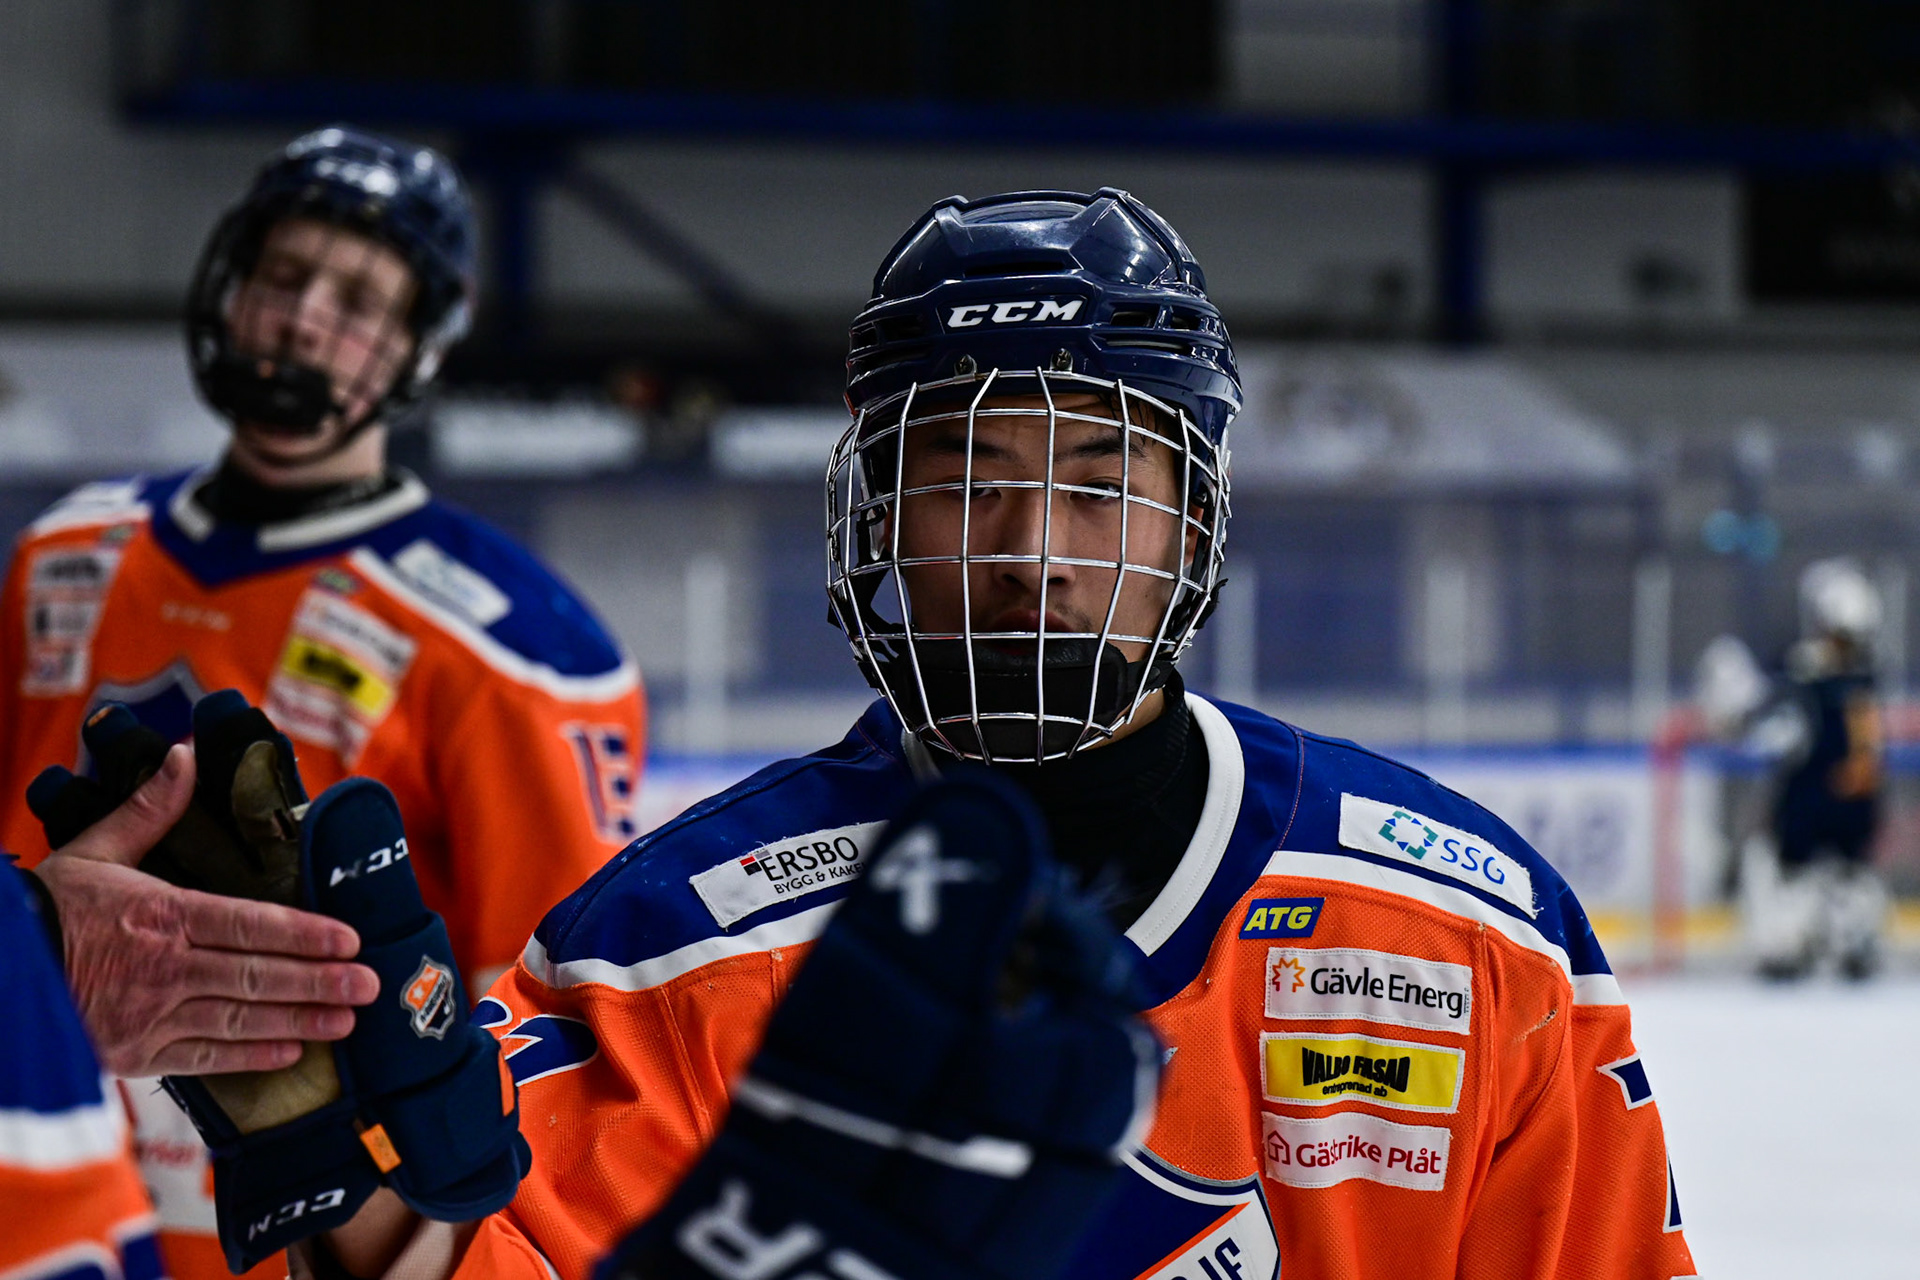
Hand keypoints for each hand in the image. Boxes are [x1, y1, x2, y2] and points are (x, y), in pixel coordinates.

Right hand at [34, 743, 378, 1076]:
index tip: (348, 939)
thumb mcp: (95, 850)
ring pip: (240, 1020)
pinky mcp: (136, 1055)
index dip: (303, 934)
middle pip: (256, 976)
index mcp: (161, 916)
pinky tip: (292, 1051)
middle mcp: (164, 969)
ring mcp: (150, 1016)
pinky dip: (251, 1056)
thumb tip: (187, 754)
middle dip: (319, 981)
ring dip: (300, 1019)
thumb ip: (150, 809)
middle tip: (370, 983)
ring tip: (347, 1018)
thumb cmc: (48, 910)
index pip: (248, 924)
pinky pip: (206, 1059)